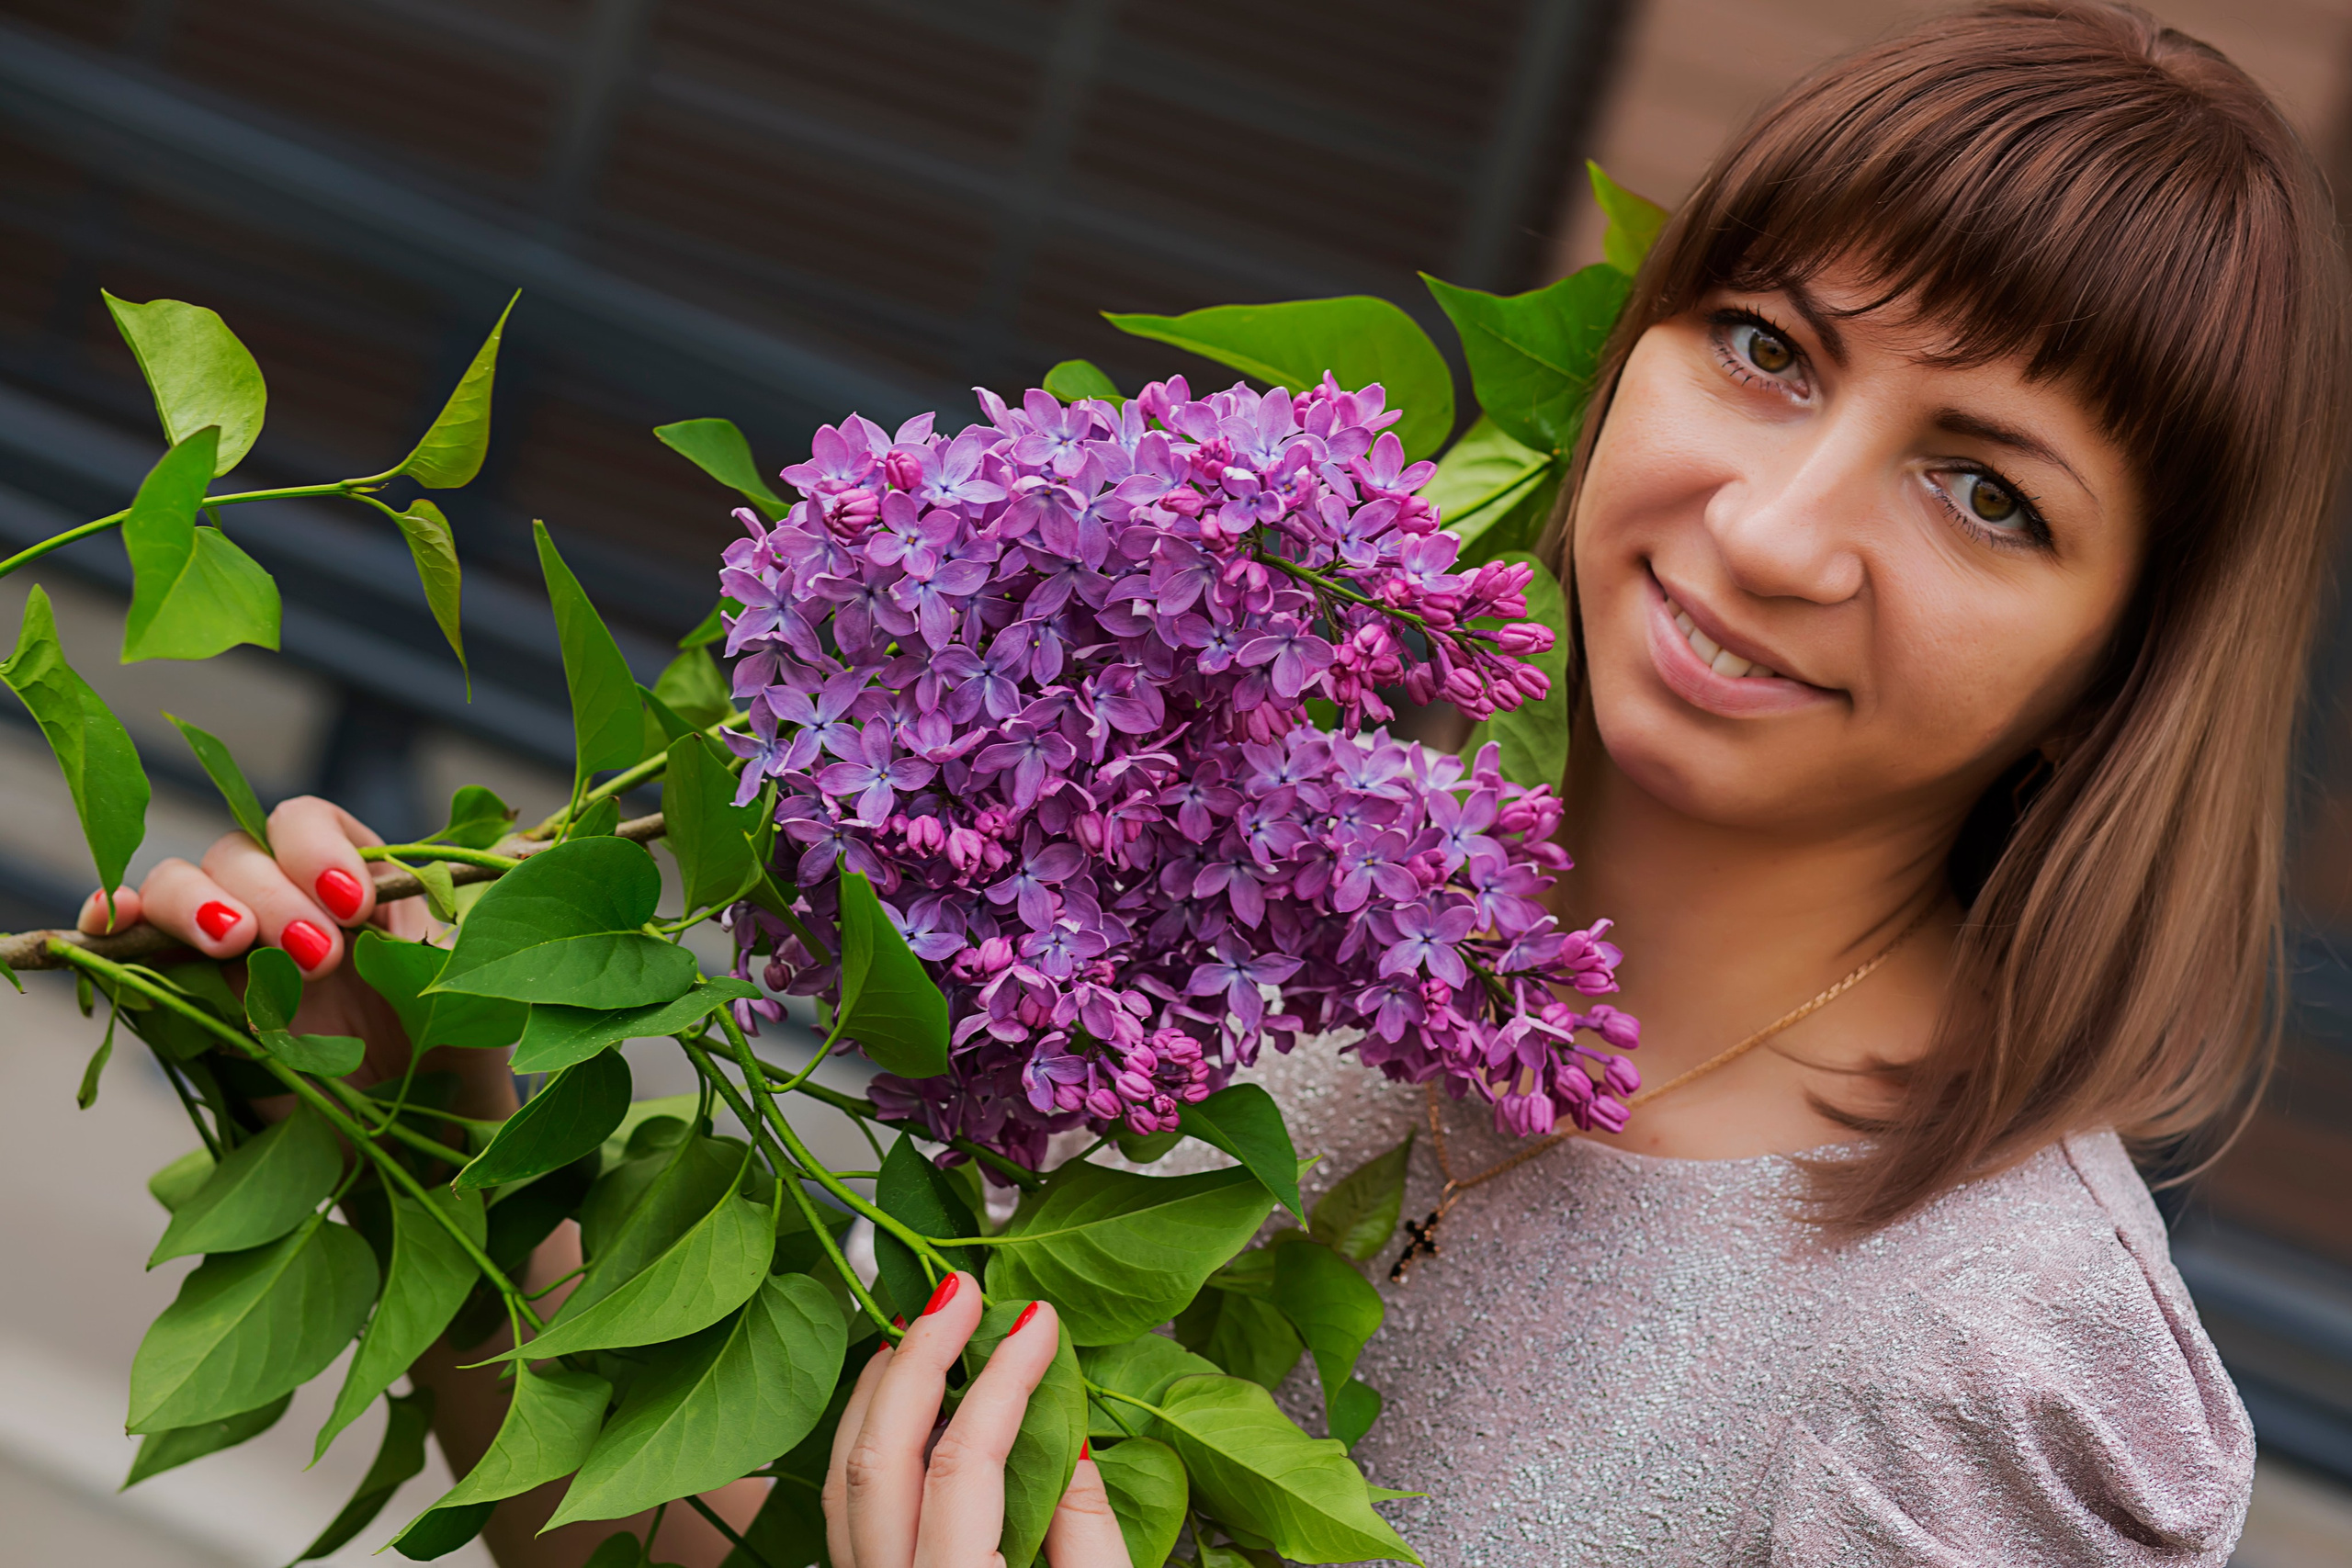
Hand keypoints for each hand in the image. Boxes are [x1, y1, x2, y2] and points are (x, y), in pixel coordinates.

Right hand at [78, 796, 513, 1116]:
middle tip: (317, 957)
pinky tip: (108, 924)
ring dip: (199, 905)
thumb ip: (447, 929)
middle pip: (239, 851)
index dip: (317, 851)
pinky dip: (112, 924)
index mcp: (352, 877)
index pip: (307, 822)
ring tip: (238, 946)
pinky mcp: (187, 1002)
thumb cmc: (459, 1045)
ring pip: (180, 887)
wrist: (425, 1137)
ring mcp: (229, 949)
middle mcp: (284, 900)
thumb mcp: (468, 979)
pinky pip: (133, 946)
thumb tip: (469, 876)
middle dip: (271, 893)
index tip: (354, 906)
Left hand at [826, 1274, 1128, 1567]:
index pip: (963, 1462)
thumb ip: (1083, 1522)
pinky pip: (845, 1499)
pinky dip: (869, 1432)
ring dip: (884, 1386)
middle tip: (963, 1292)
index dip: (1003, 1380)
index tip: (1039, 1323)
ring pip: (845, 1471)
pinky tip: (900, 1396)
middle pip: (881, 1454)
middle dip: (921, 1358)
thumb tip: (1066, 1426)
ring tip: (927, 1323)